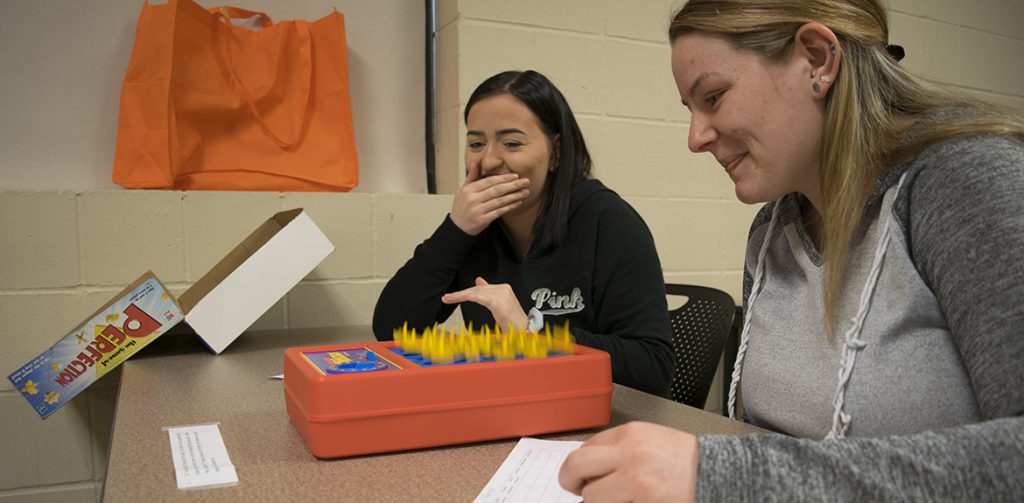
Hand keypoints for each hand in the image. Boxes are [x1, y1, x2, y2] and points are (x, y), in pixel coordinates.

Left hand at [441, 277, 528, 329]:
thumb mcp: (499, 304)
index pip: (481, 288)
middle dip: (460, 293)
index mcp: (504, 288)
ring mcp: (502, 295)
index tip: (453, 295)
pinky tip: (458, 298)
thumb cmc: (513, 321)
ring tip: (448, 299)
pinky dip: (467, 297)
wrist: (524, 331)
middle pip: (477, 289)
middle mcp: (503, 289)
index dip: (466, 291)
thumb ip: (488, 292)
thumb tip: (478, 280)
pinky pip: (479, 298)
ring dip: (460, 296)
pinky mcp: (498, 303)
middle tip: (447, 298)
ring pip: (476, 293)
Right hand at [450, 161, 529, 235]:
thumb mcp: (462, 190)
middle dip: (513, 185)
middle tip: (525, 182)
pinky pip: (499, 212)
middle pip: (497, 190)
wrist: (457, 227)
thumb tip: (474, 163)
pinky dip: (510, 207)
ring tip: (525, 192)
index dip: (504, 178)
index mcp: (469, 190)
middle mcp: (473, 199)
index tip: (515, 176)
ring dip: (514, 196)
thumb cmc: (461, 207)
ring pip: (500, 201)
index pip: (489, 181)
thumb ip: (471, 177)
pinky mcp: (483, 220)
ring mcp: (478, 210)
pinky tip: (518, 202)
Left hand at [559, 421, 698, 502]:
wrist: (721, 473)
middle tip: (574, 489)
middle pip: (576, 466)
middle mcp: (630, 454)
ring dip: (599, 502)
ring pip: (592, 498)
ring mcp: (636, 481)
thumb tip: (590, 468)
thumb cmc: (689, 461)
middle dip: (569, 480)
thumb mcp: (652, 441)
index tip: (578, 475)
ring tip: (618, 499)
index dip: (578, 465)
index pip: (586, 448)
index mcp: (631, 434)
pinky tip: (637, 502)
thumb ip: (621, 449)